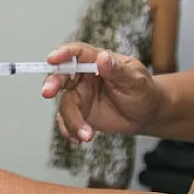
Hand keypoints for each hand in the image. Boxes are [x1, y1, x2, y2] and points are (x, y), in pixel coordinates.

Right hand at [41, 43, 158, 143]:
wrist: (146, 114)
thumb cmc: (142, 90)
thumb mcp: (135, 79)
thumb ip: (118, 70)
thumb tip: (103, 57)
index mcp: (96, 61)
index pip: (77, 53)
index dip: (63, 53)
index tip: (52, 59)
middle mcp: (84, 76)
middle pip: (61, 75)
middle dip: (52, 82)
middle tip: (48, 92)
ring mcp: (80, 95)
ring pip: (64, 104)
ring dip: (71, 120)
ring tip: (86, 135)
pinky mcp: (80, 113)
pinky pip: (67, 121)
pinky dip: (69, 131)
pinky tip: (79, 140)